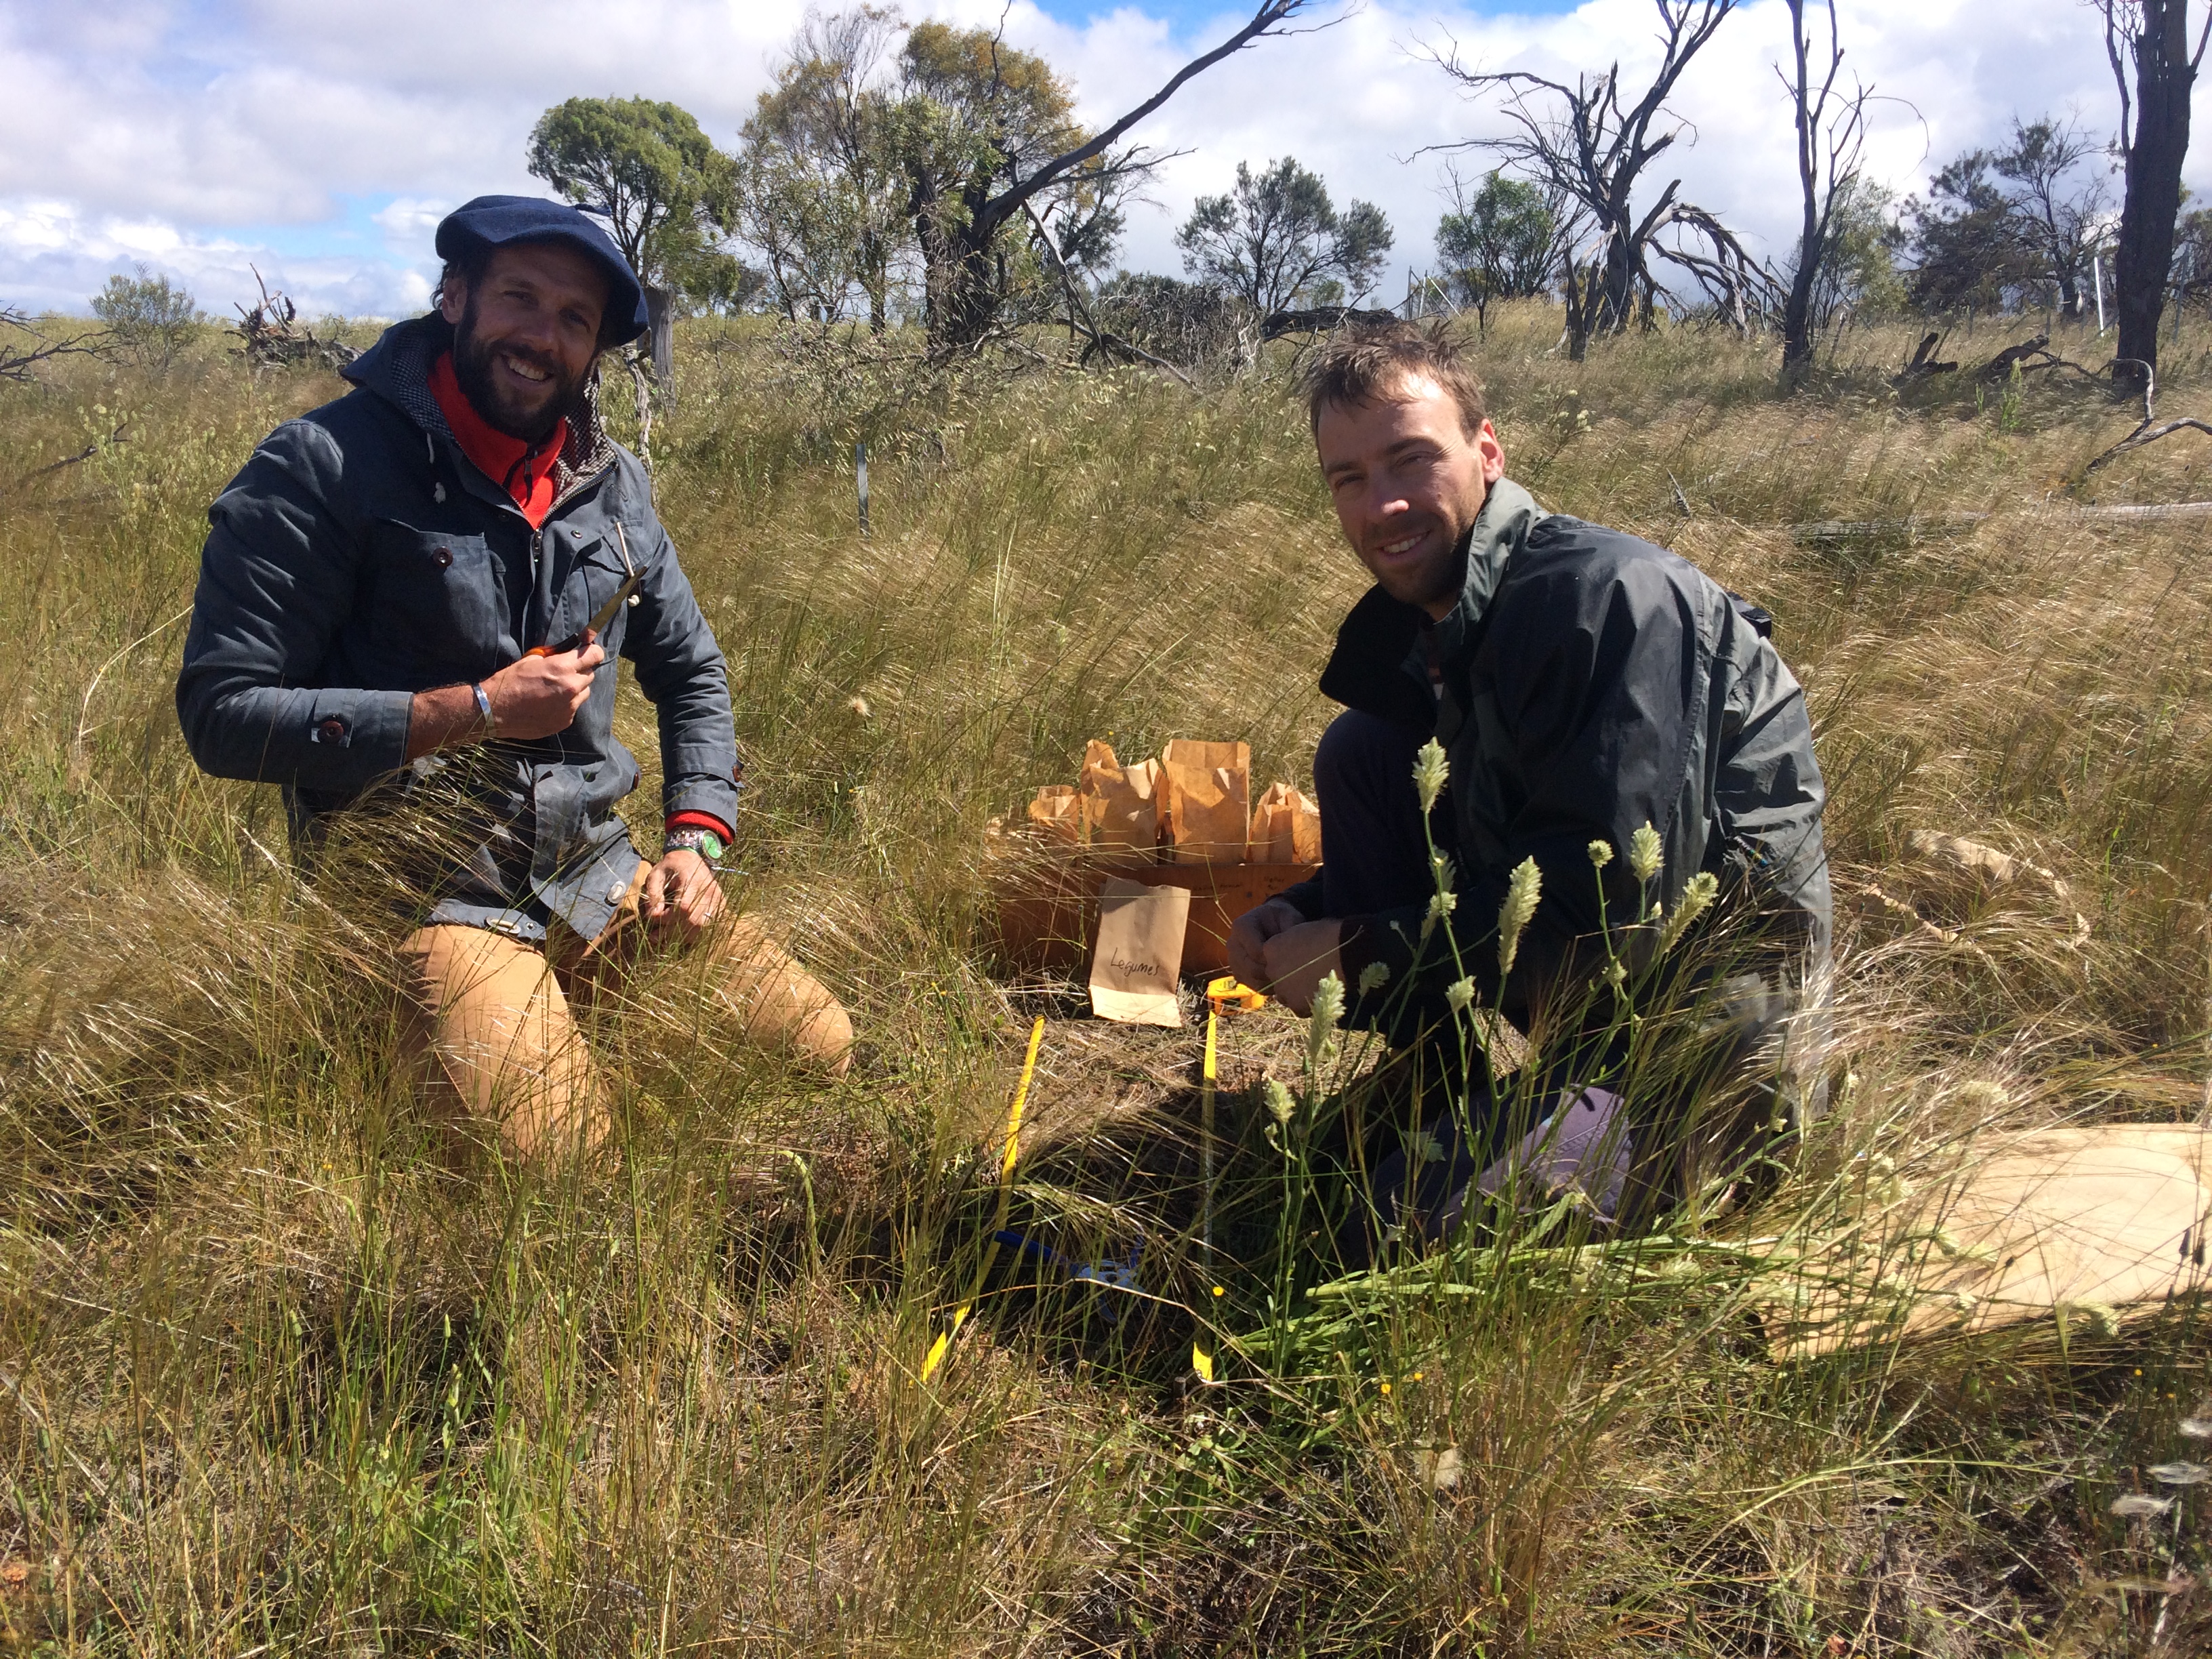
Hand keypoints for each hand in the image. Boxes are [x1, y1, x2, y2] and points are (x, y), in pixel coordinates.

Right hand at [482, 629, 604, 739]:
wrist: (495, 710)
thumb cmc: (510, 682)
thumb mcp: (531, 660)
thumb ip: (554, 657)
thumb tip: (567, 653)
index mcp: (563, 668)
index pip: (595, 655)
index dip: (593, 653)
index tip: (589, 652)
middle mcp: (571, 687)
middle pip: (590, 675)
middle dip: (580, 672)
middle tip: (563, 673)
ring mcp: (570, 706)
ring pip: (584, 693)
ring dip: (575, 689)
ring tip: (555, 691)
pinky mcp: (565, 721)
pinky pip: (574, 708)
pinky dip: (566, 705)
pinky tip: (549, 704)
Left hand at [642, 847, 722, 935]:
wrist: (691, 856)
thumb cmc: (671, 865)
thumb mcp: (656, 874)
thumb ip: (653, 894)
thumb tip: (653, 915)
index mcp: (692, 881)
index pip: (683, 908)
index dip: (667, 918)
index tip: (653, 918)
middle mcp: (708, 891)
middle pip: (694, 921)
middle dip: (673, 931)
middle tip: (655, 936)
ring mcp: (717, 898)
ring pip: (702, 926)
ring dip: (684, 935)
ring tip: (667, 937)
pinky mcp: (721, 903)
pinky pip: (709, 924)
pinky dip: (695, 931)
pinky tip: (682, 932)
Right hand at [1227, 896, 1307, 990]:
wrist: (1274, 924)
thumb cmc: (1281, 918)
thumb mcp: (1288, 915)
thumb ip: (1289, 928)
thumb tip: (1289, 947)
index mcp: (1241, 926)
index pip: (1256, 951)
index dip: (1274, 958)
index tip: (1289, 957)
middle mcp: (1232, 943)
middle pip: (1250, 968)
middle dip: (1271, 972)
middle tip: (1290, 972)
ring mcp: (1233, 960)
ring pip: (1251, 980)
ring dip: (1270, 981)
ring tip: (1286, 976)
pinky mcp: (1239, 973)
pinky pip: (1252, 986)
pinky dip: (1268, 986)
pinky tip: (1279, 979)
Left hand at [1259, 919, 1343, 1015]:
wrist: (1347, 954)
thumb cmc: (1330, 935)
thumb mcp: (1303, 930)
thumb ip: (1293, 941)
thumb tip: (1298, 948)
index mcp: (1271, 947)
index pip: (1273, 955)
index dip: (1288, 957)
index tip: (1302, 957)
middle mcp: (1272, 969)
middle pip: (1277, 975)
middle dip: (1290, 975)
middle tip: (1310, 972)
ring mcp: (1283, 989)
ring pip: (1285, 993)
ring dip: (1297, 991)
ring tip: (1317, 986)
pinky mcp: (1296, 1005)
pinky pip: (1299, 1007)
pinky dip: (1309, 1004)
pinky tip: (1323, 996)